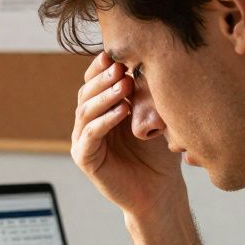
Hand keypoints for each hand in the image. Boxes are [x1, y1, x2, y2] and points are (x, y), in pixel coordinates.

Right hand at [71, 53, 183, 216]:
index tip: (114, 54)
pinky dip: (104, 121)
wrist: (160, 190)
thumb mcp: (153, 116)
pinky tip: (122, 111)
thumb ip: (143, 93)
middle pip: (86, 93)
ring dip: (105, 97)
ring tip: (125, 87)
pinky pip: (91, 135)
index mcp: (101, 110)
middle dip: (103, 79)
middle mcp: (89, 123)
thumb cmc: (159, 153)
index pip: (93, 82)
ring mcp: (84, 141)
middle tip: (121, 68)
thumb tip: (142, 60)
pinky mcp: (86, 159)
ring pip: (85, 111)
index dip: (100, 68)